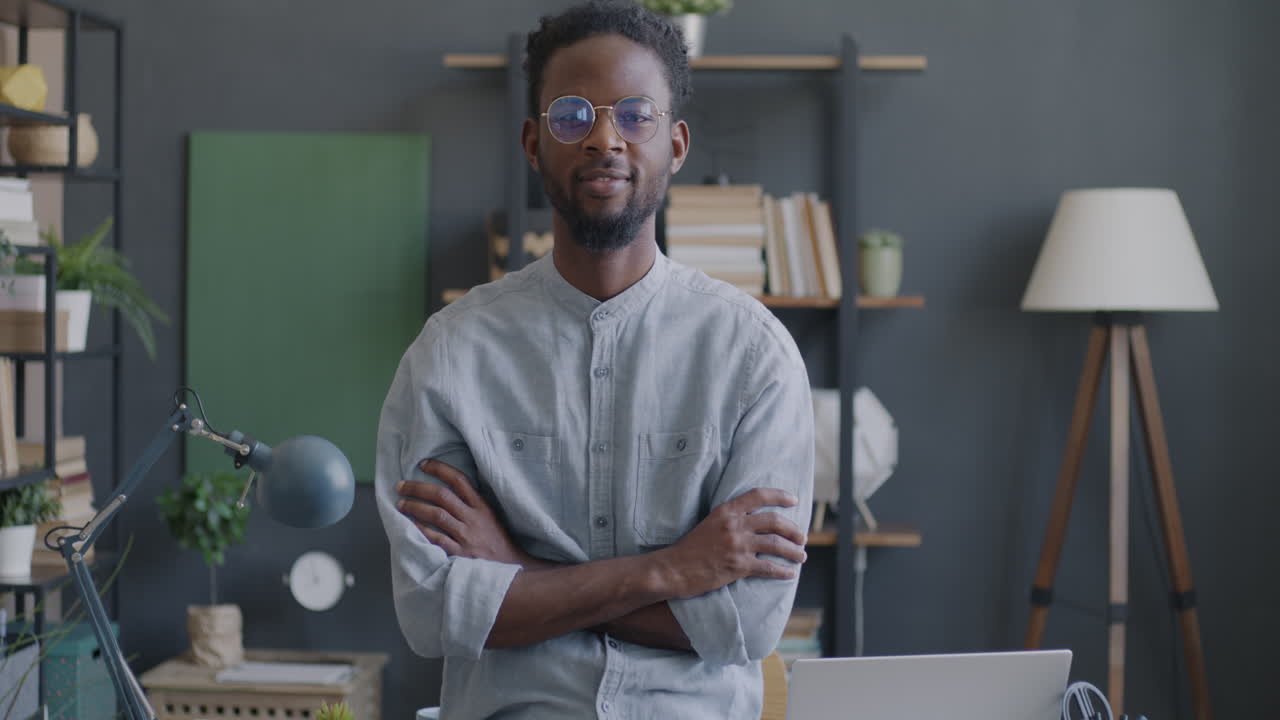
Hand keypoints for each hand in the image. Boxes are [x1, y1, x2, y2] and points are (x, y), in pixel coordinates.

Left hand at [396, 459, 542, 568]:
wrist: (511, 568)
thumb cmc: (497, 542)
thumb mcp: (490, 516)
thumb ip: (472, 503)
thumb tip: (446, 488)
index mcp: (481, 506)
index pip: (459, 480)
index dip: (439, 469)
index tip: (423, 464)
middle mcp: (473, 518)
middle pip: (442, 495)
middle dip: (418, 488)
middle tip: (401, 485)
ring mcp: (466, 536)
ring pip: (436, 514)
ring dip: (415, 507)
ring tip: (401, 504)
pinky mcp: (459, 554)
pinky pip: (435, 539)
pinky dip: (420, 530)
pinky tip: (409, 526)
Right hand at [656, 488, 806, 598]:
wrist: (673, 569)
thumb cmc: (690, 548)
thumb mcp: (709, 523)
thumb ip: (730, 519)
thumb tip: (753, 522)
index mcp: (726, 511)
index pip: (758, 495)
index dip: (779, 496)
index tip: (794, 500)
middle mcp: (734, 525)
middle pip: (774, 521)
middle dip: (793, 529)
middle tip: (802, 537)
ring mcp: (737, 545)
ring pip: (776, 544)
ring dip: (793, 551)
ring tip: (801, 555)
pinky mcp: (738, 566)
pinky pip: (768, 567)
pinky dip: (783, 571)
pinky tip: (790, 573)